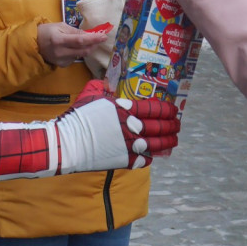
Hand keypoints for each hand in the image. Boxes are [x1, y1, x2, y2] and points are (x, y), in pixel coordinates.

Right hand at [38, 22, 108, 66]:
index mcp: (59, 39)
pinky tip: (72, 48)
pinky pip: (75, 58)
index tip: (104, 36)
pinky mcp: (62, 65)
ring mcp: (61, 60)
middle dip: (94, 44)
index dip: (93, 39)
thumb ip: (75, 31)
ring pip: (80, 55)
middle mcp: (60, 52)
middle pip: (83, 50)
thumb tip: (89, 34)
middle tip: (100, 38)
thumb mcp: (60, 26)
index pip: (80, 40)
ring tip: (86, 41)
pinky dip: (78, 52)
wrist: (34, 44)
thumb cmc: (47, 31)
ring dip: (86, 48)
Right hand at [55, 79, 180, 172]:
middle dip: (172, 126)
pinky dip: (151, 156)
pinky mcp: (125, 161)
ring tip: (173, 140)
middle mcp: (132, 128)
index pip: (154, 109)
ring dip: (168, 142)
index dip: (166, 110)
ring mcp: (130, 146)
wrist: (68, 143)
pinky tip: (154, 154)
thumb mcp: (90, 94)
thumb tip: (107, 84)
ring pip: (157, 144)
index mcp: (125, 109)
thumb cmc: (78, 117)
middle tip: (177, 125)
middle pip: (159, 127)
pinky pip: (145, 159)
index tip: (173, 110)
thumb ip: (102, 87)